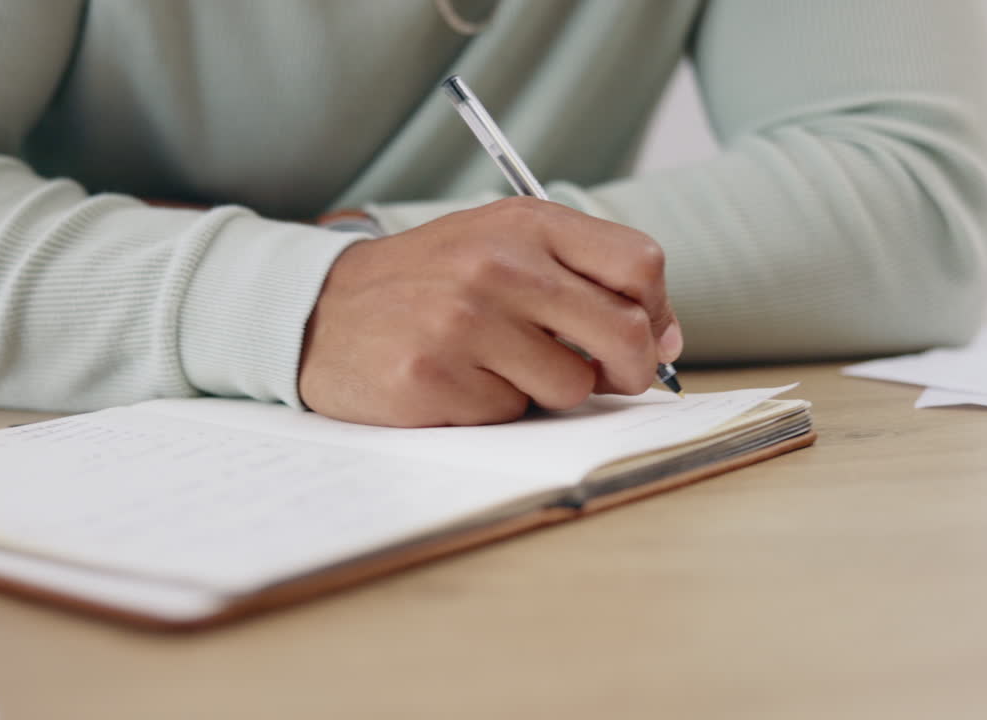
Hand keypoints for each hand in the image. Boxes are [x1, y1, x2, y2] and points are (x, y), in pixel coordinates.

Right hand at [299, 197, 682, 426]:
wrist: (321, 309)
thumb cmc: (429, 282)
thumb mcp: (500, 245)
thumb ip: (582, 276)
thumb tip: (666, 338)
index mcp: (524, 224)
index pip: (639, 264)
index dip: (658, 311)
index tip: (649, 335)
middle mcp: (497, 266)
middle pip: (625, 334)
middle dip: (631, 370)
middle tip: (609, 377)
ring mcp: (462, 323)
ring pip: (571, 386)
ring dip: (547, 389)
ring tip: (497, 365)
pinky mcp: (432, 379)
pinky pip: (509, 414)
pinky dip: (493, 408)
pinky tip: (455, 381)